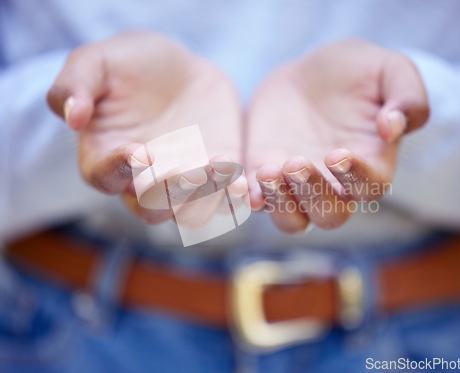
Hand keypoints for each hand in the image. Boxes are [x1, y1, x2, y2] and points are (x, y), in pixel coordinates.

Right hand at [48, 30, 241, 223]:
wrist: (177, 66)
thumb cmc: (129, 65)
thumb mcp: (96, 63)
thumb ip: (75, 86)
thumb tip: (72, 118)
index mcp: (107, 158)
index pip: (106, 176)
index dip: (122, 169)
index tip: (140, 152)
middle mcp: (144, 179)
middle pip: (150, 206)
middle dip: (167, 196)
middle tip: (183, 175)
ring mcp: (183, 179)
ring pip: (191, 209)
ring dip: (206, 202)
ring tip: (222, 183)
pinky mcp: (216, 171)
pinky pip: (224, 192)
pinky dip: (233, 193)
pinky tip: (242, 186)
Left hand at [246, 39, 428, 232]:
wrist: (308, 72)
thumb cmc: (356, 72)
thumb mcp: (389, 70)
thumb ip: (406, 98)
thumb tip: (391, 129)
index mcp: (370, 164)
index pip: (370, 188)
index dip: (355, 178)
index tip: (337, 154)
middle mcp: (334, 184)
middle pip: (329, 214)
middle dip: (312, 195)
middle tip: (296, 163)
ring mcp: (297, 185)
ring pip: (292, 219)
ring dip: (280, 204)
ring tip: (268, 170)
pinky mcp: (265, 175)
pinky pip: (258, 200)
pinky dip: (250, 199)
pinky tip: (241, 183)